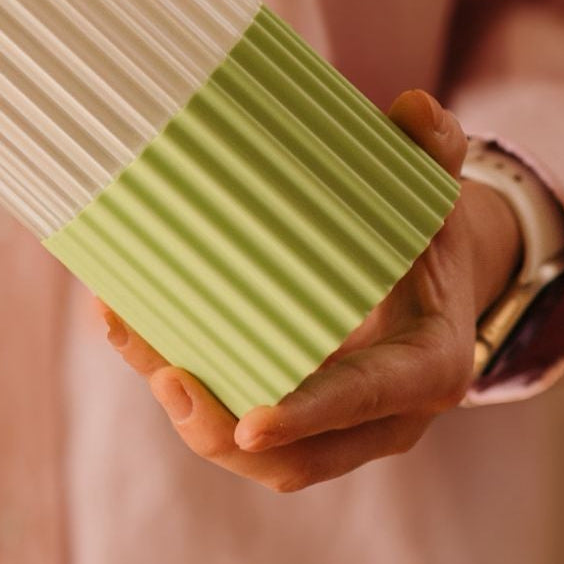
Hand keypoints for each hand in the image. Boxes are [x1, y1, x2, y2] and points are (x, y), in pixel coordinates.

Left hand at [102, 89, 522, 492]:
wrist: (431, 275)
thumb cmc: (428, 228)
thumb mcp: (437, 186)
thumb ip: (433, 146)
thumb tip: (414, 107)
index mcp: (429, 366)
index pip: (368, 400)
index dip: (310, 416)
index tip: (250, 420)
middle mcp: (384, 416)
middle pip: (298, 456)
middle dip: (222, 430)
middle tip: (164, 375)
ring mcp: (336, 427)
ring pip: (255, 452)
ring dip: (187, 411)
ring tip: (127, 335)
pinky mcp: (293, 415)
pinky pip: (234, 422)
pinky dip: (182, 389)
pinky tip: (128, 327)